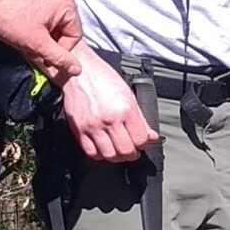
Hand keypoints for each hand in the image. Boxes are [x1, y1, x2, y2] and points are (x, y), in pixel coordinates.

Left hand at [0, 0, 83, 81]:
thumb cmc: (10, 19)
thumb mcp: (37, 44)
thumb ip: (59, 57)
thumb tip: (76, 70)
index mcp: (66, 3)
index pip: (75, 35)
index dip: (61, 50)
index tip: (45, 56)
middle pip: (65, 28)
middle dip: (51, 42)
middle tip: (34, 49)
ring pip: (54, 23)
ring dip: (44, 35)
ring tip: (27, 38)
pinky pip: (46, 14)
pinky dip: (38, 25)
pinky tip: (24, 29)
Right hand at [56, 46, 156, 162]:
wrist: (80, 72)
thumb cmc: (104, 79)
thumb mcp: (129, 95)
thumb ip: (141, 119)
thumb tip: (150, 136)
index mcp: (125, 109)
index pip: (140, 140)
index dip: (144, 144)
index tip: (142, 143)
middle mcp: (109, 119)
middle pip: (126, 151)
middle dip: (132, 154)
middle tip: (132, 150)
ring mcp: (93, 126)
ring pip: (109, 155)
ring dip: (117, 157)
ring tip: (119, 150)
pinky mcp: (79, 129)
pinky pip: (91, 152)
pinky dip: (100, 155)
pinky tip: (104, 149)